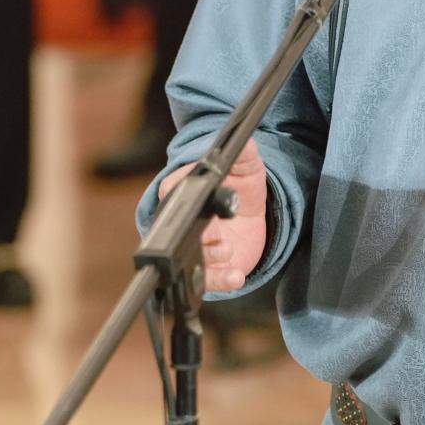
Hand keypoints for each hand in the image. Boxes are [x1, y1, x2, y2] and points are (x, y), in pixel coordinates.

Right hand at [158, 137, 268, 292]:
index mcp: (181, 190)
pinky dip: (219, 281)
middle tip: (220, 238)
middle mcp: (181, 221)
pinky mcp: (206, 267)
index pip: (172, 195)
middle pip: (177, 233)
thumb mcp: (246, 165)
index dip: (184, 203)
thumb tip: (245, 143)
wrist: (252, 212)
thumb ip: (244, 154)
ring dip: (208, 261)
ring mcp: (192, 246)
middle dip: (199, 238)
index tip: (202, 208)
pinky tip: (236, 275)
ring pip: (188, 261)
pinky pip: (205, 280)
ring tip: (228, 250)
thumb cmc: (241, 183)